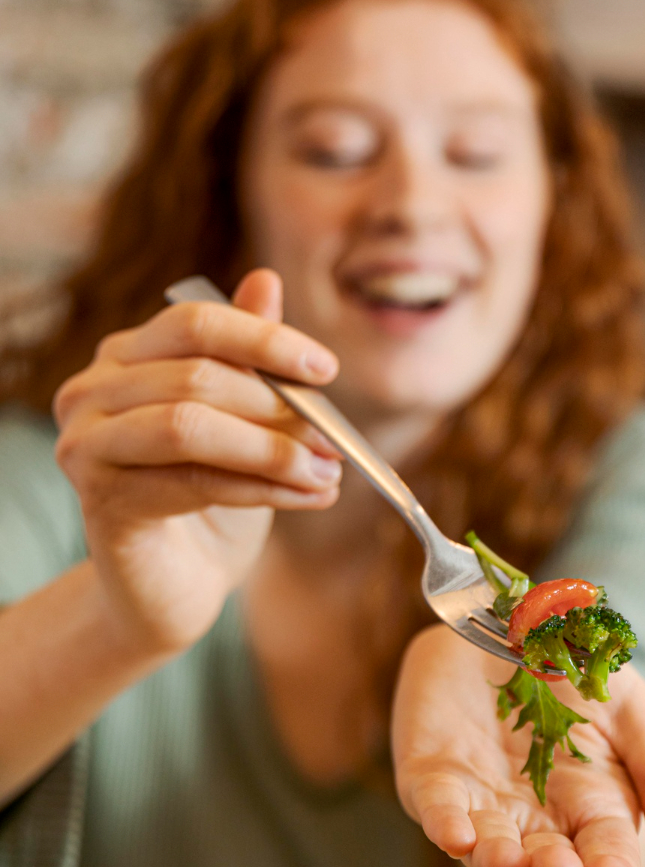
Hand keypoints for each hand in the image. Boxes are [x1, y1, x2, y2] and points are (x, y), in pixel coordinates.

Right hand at [54, 268, 341, 656]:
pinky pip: (192, 482)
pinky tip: (308, 497)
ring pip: (191, 427)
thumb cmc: (207, 495)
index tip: (327, 368)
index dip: (265, 340)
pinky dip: (261, 489)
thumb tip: (267, 281)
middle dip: (280, 407)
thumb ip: (247, 358)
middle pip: (197, 375)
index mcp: (125, 356)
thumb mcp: (240, 420)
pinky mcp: (99, 499)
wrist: (172, 584)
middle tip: (336, 439)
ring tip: (327, 472)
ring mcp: (86, 444)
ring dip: (273, 450)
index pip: (195, 322)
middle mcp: (92, 390)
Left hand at [392, 624, 644, 866]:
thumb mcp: (635, 714)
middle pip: (545, 859)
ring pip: (488, 846)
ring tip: (506, 861)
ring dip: (495, 858)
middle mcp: (536, 817)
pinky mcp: (432, 778)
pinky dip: (445, 823)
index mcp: (592, 807)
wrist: (508, 616)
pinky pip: (436, 808)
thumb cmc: (577, 671)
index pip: (605, 850)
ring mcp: (482, 800)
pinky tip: (457, 836)